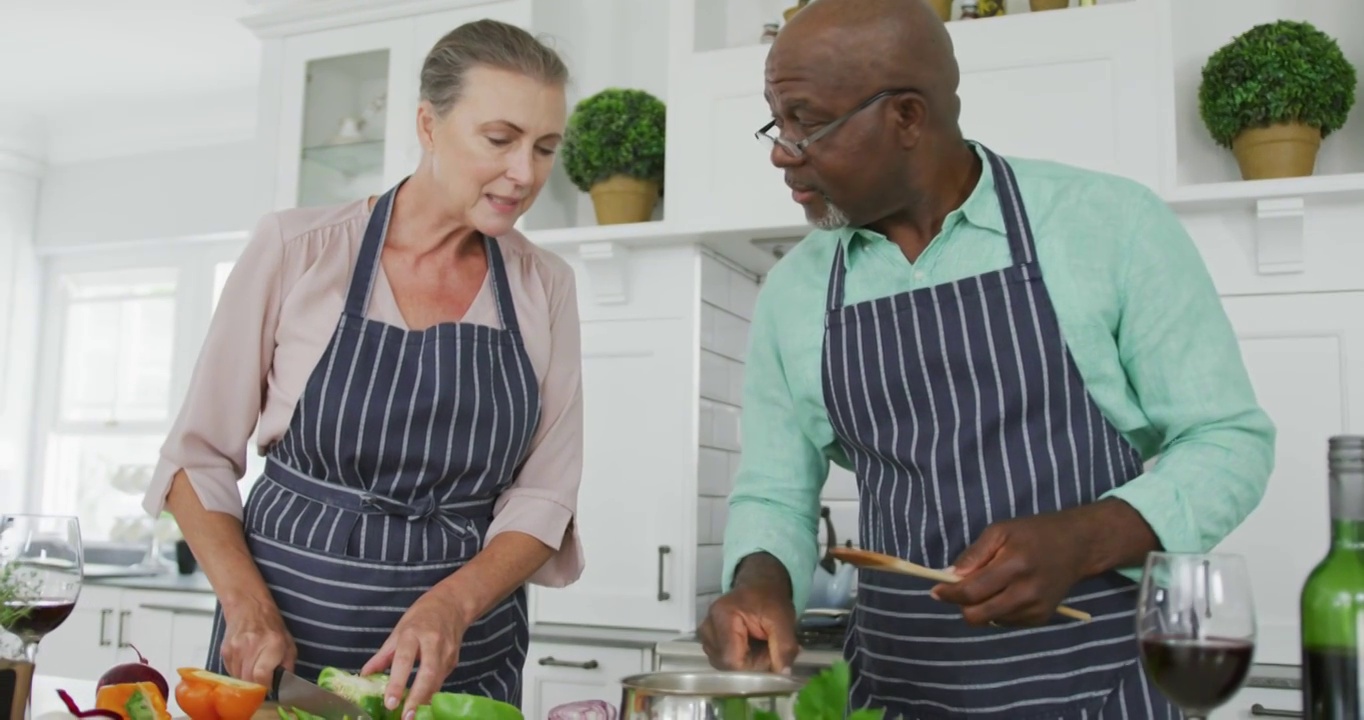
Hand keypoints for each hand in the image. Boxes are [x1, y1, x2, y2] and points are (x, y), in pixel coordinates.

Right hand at [220, 598, 296, 686]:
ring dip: (246, 679)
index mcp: (273, 644)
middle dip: (256, 685)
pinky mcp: (224, 651)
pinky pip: (230, 671)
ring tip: (253, 667)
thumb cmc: (271, 624)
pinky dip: (238, 672)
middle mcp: (252, 647)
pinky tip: (245, 662)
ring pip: (238, 679)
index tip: (269, 686)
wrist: (248, 606)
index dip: (265, 686)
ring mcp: (236, 649)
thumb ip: (288, 666)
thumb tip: (282, 684)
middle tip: (262, 680)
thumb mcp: (288, 643)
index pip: (261, 676)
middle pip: (249, 681)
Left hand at [362, 588, 470, 719]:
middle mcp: (432, 642)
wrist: (452, 604)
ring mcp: (447, 651)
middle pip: (427, 673)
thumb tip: (364, 676)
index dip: (397, 682)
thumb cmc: (421, 616)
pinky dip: (431, 694)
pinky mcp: (454, 660)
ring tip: (412, 716)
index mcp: (413, 633)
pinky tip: (422, 705)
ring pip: (437, 680)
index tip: (390, 702)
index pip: (404, 660)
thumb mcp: (398, 630)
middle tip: (406, 717)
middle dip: (417, 697)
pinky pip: (441, 681)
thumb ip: (382, 655)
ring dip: (424, 700)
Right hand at [698, 556, 798, 673]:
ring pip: (725, 665)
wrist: (760, 586)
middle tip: (767, 646)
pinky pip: (722, 661)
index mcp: (723, 617)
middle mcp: (707, 627)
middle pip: (727, 665)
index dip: (754, 665)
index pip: (732, 661)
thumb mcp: (784, 620)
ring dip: (746, 662)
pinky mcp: (708, 640)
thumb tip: (783, 674)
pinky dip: (739, 658)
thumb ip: (784, 647)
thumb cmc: (770, 600)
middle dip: (751, 663)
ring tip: (758, 643)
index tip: (770, 654)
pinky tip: (749, 645)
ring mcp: (705, 634)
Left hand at [931, 510, 1093, 626]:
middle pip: (978, 615)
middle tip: (961, 589)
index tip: (935, 591)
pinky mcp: (1042, 618)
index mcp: (1014, 566)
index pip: (972, 592)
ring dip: (980, 608)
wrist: (1077, 546)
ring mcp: (1036, 609)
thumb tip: (948, 575)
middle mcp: (1026, 592)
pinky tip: (1007, 592)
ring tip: (990, 585)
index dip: (949, 594)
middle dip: (962, 605)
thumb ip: (973, 555)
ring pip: (990, 621)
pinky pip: (1006, 622)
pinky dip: (997, 611)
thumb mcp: (1000, 531)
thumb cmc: (1033, 533)